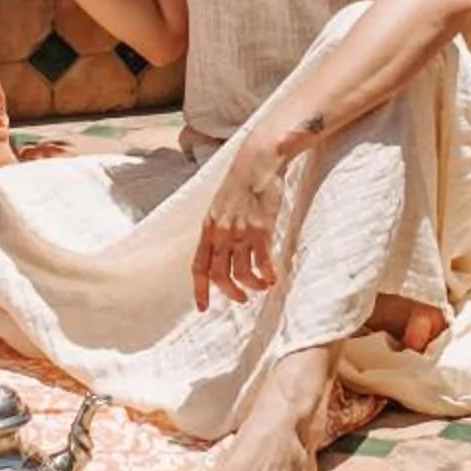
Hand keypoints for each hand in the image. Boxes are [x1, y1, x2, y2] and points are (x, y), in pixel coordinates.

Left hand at [192, 140, 289, 309]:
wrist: (257, 162)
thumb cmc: (240, 183)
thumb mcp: (219, 206)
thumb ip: (218, 229)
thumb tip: (220, 250)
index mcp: (208, 228)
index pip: (198, 267)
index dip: (199, 290)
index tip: (202, 308)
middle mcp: (221, 233)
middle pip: (219, 275)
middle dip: (230, 293)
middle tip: (241, 299)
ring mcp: (240, 232)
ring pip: (242, 273)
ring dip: (252, 286)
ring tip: (261, 286)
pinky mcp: (261, 230)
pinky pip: (262, 262)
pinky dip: (267, 275)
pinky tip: (272, 278)